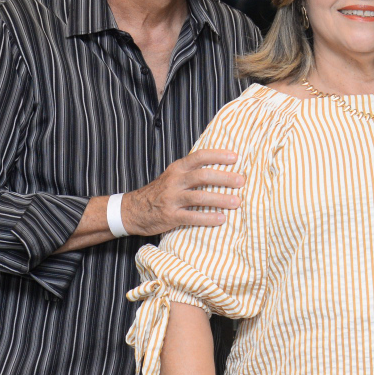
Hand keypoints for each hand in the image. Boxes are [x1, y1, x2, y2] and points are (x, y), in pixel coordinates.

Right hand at [123, 150, 244, 236]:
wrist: (132, 210)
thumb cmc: (159, 192)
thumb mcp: (172, 176)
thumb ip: (192, 172)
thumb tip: (222, 168)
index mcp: (176, 169)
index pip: (199, 157)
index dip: (218, 155)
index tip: (235, 157)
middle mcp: (174, 182)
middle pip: (202, 176)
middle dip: (224, 178)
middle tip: (241, 181)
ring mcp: (171, 199)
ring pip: (199, 197)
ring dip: (220, 199)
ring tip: (237, 202)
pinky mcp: (170, 217)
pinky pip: (192, 217)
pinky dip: (208, 218)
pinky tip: (222, 219)